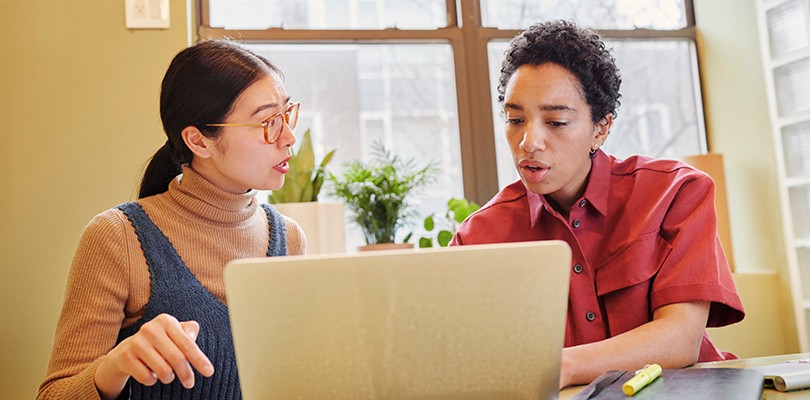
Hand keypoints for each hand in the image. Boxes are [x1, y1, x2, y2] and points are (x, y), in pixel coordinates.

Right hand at [94, 314, 214, 398]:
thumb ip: (188, 332)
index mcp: (166, 321)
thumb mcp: (175, 333)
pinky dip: (153, 380)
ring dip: (168, 377)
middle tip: (190, 383)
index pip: (188, 344)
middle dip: (186, 374)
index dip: (200, 360)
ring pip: (163, 371)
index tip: (210, 372)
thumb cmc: (160, 342)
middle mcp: (150, 329)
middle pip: (177, 359)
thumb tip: (193, 336)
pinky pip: (148, 378)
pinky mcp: (126, 357)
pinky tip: (150, 373)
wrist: (127, 350)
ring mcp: (136, 343)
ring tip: (166, 374)